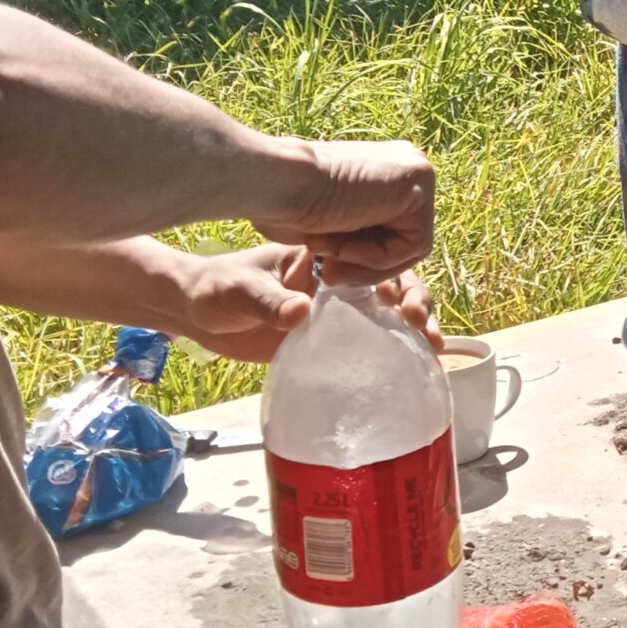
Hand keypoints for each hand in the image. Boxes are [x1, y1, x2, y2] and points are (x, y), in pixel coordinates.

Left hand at [172, 244, 442, 363]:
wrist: (193, 316)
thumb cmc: (213, 290)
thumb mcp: (236, 291)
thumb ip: (267, 301)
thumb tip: (300, 311)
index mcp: (322, 259)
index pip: (371, 260)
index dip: (396, 277)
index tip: (403, 300)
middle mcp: (335, 283)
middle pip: (392, 286)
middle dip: (417, 302)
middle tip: (422, 324)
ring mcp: (333, 312)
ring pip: (387, 315)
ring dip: (414, 328)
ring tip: (432, 348)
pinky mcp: (327, 339)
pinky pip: (369, 342)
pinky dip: (394, 352)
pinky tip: (412, 368)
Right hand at [248, 140, 434, 279]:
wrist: (276, 183)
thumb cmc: (285, 204)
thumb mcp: (328, 224)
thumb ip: (355, 232)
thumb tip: (366, 252)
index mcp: (384, 168)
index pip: (393, 230)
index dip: (361, 259)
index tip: (326, 269)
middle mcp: (405, 162)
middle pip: (405, 238)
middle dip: (367, 265)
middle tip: (328, 275)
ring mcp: (416, 170)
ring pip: (411, 246)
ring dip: (367, 264)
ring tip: (329, 260)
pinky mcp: (419, 182)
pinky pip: (414, 244)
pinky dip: (378, 258)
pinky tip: (343, 247)